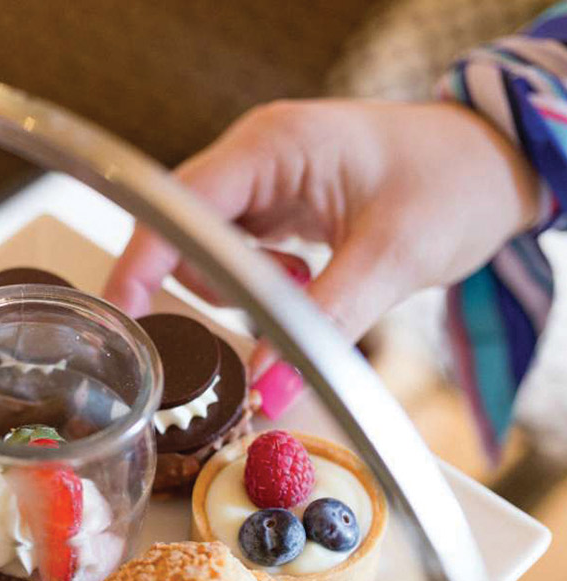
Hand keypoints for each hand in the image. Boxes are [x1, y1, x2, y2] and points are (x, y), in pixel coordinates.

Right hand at [105, 98, 540, 372]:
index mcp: (274, 145)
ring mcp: (269, 180)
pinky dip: (263, 285)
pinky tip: (308, 278)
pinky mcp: (283, 206)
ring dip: (245, 288)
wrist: (495, 166)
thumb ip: (324, 324)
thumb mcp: (391, 258)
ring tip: (309, 283)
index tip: (126, 315)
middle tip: (265, 317)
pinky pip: (244, 256)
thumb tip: (268, 393)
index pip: (180, 204)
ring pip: (213, 250)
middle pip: (187, 231)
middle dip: (214, 285)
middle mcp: (259, 156)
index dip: (144, 260)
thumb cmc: (455, 184)